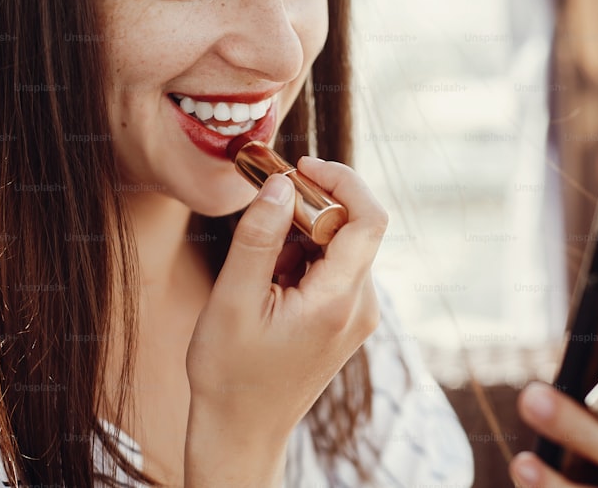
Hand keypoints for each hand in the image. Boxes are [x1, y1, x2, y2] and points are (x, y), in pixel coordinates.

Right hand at [184, 157, 385, 486]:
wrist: (240, 431)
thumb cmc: (230, 374)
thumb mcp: (233, 300)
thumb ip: (258, 237)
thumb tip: (278, 183)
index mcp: (339, 301)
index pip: (367, 218)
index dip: (341, 180)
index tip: (300, 165)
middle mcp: (361, 306)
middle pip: (353, 228)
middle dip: (310, 205)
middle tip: (263, 202)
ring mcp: (356, 315)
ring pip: (340, 247)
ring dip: (302, 234)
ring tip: (258, 265)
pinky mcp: (344, 320)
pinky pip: (333, 268)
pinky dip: (303, 257)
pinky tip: (269, 282)